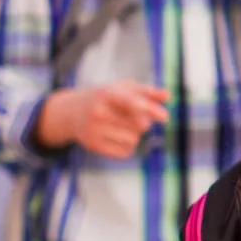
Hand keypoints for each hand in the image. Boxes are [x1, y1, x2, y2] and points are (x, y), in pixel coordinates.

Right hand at [50, 81, 170, 158]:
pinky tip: (116, 136)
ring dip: (135, 134)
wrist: (73, 112)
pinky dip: (128, 146)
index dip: (148, 109)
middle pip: (139, 124)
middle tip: (130, 116)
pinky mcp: (94, 146)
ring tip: (120, 125)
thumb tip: (168, 95)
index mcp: (107, 94)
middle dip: (142, 122)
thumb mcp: (125, 89)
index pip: (130, 102)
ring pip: (134, 139)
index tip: (165, 117)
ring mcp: (94, 130)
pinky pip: (125, 152)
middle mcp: (98, 112)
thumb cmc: (107, 98)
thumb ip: (148, 92)